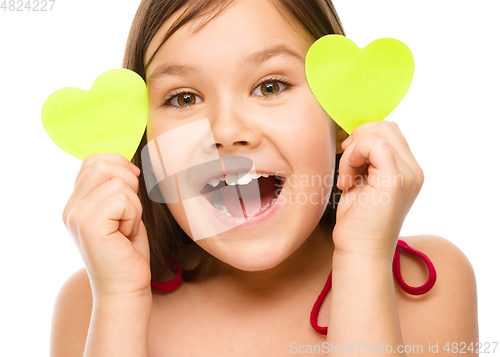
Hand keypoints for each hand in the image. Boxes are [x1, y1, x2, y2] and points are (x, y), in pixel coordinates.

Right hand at [62, 153, 150, 296]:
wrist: (125, 288)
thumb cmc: (128, 252)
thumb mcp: (122, 212)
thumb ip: (116, 188)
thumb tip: (128, 165)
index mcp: (77, 202)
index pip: (93, 161)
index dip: (119, 165)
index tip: (133, 186)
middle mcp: (71, 207)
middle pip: (103, 164)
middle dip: (129, 184)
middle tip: (129, 214)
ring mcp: (77, 215)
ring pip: (117, 182)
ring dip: (134, 205)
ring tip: (127, 228)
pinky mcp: (88, 224)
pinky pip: (122, 198)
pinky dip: (134, 216)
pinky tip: (127, 235)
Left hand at [333, 121, 423, 260]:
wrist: (360, 252)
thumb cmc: (356, 221)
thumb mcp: (362, 182)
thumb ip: (367, 159)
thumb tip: (357, 136)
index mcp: (408, 171)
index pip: (389, 132)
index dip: (363, 138)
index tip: (348, 160)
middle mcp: (414, 171)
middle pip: (386, 126)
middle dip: (358, 139)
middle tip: (346, 167)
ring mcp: (409, 175)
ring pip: (380, 131)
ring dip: (354, 151)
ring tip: (347, 177)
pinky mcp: (396, 180)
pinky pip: (374, 145)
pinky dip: (353, 157)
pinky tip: (346, 181)